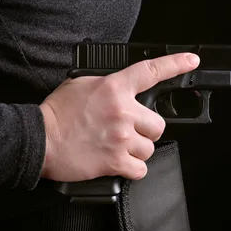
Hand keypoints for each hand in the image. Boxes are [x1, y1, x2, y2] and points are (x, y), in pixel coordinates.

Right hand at [39, 53, 199, 181]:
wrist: (40, 140)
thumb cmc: (56, 113)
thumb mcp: (81, 84)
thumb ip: (108, 84)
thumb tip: (123, 87)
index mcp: (114, 88)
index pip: (151, 71)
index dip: (175, 64)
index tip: (190, 61)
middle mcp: (122, 112)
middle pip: (158, 124)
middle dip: (146, 130)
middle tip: (129, 131)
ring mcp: (120, 138)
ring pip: (149, 148)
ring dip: (137, 150)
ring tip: (118, 147)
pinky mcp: (115, 161)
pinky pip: (140, 169)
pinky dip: (132, 169)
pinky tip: (119, 162)